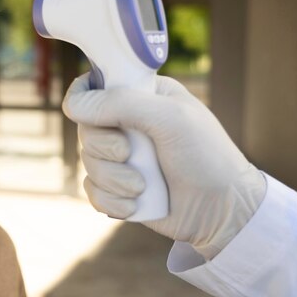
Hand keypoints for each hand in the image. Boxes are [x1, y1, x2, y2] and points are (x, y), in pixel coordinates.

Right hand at [62, 73, 265, 258]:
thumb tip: (73, 106)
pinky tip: (137, 204)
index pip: (94, 87)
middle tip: (130, 154)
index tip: (89, 115)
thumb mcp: (170, 118)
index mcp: (141, 96)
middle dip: (105, 149)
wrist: (223, 210)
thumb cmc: (207, 156)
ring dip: (113, 179)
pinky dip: (112, 201)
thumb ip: (122, 104)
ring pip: (87, 163)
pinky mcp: (119, 188)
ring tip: (143, 186)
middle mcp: (128, 124)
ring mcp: (122, 158)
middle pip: (85, 129)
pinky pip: (93, 192)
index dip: (84, 100)